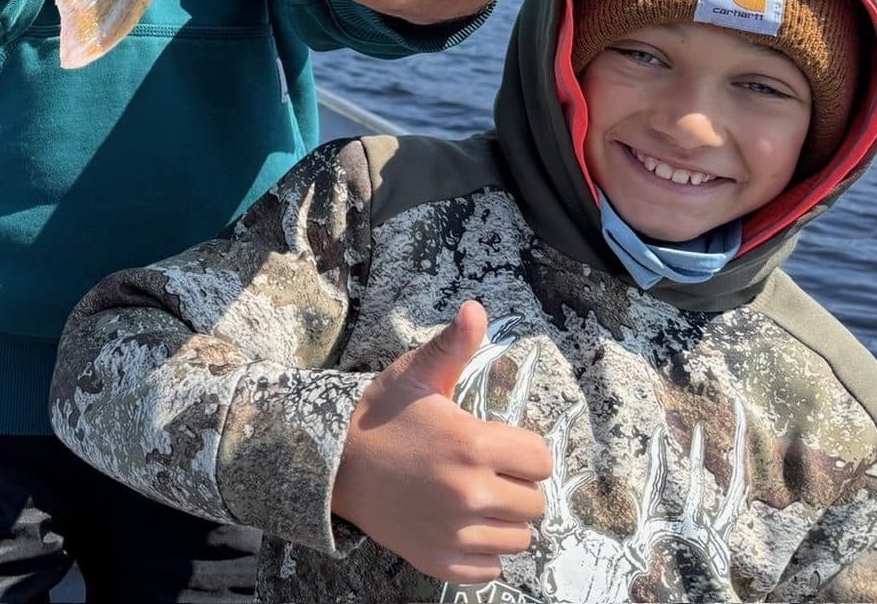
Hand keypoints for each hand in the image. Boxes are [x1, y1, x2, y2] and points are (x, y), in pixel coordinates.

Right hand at [332, 300, 549, 584]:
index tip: (499, 447)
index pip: (541, 460)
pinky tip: (460, 526)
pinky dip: (482, 552)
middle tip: (482, 472)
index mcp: (472, 446)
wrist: (335, 465)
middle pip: (535, 503)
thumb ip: (453, 345)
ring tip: (473, 499)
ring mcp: (455, 533)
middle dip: (515, 485)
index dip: (524, 450)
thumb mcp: (417, 375)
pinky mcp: (441, 561)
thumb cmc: (382, 417)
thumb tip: (475, 307)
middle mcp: (469, 494)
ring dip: (503, 521)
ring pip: (518, 538)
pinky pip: (491, 568)